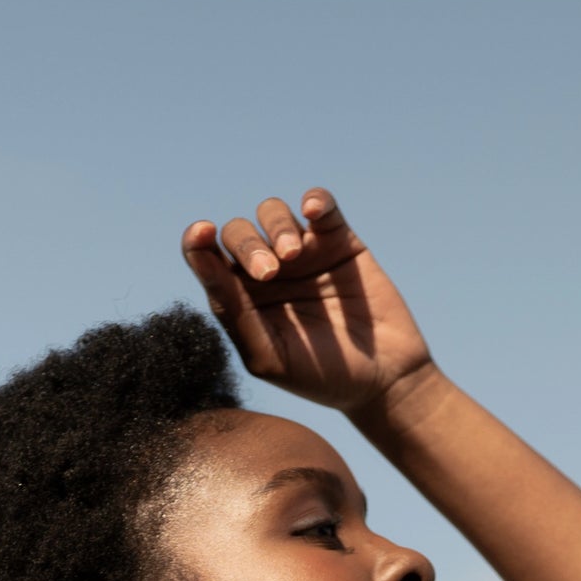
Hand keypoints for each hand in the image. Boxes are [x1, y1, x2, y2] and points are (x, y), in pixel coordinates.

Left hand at [182, 188, 436, 425]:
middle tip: (270, 274)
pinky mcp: (338, 240)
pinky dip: (315, 201)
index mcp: (241, 299)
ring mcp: (303, 252)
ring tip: (295, 255)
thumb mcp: (268, 355)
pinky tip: (312, 212)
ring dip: (277, 227)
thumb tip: (202, 262)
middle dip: (248, 246)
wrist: (383, 379)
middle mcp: (266, 270)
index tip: (201, 233)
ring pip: (272, 212)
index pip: (206, 260)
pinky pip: (320, 204)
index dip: (196, 242)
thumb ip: (233, 313)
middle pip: (238, 232)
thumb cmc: (321, 377)